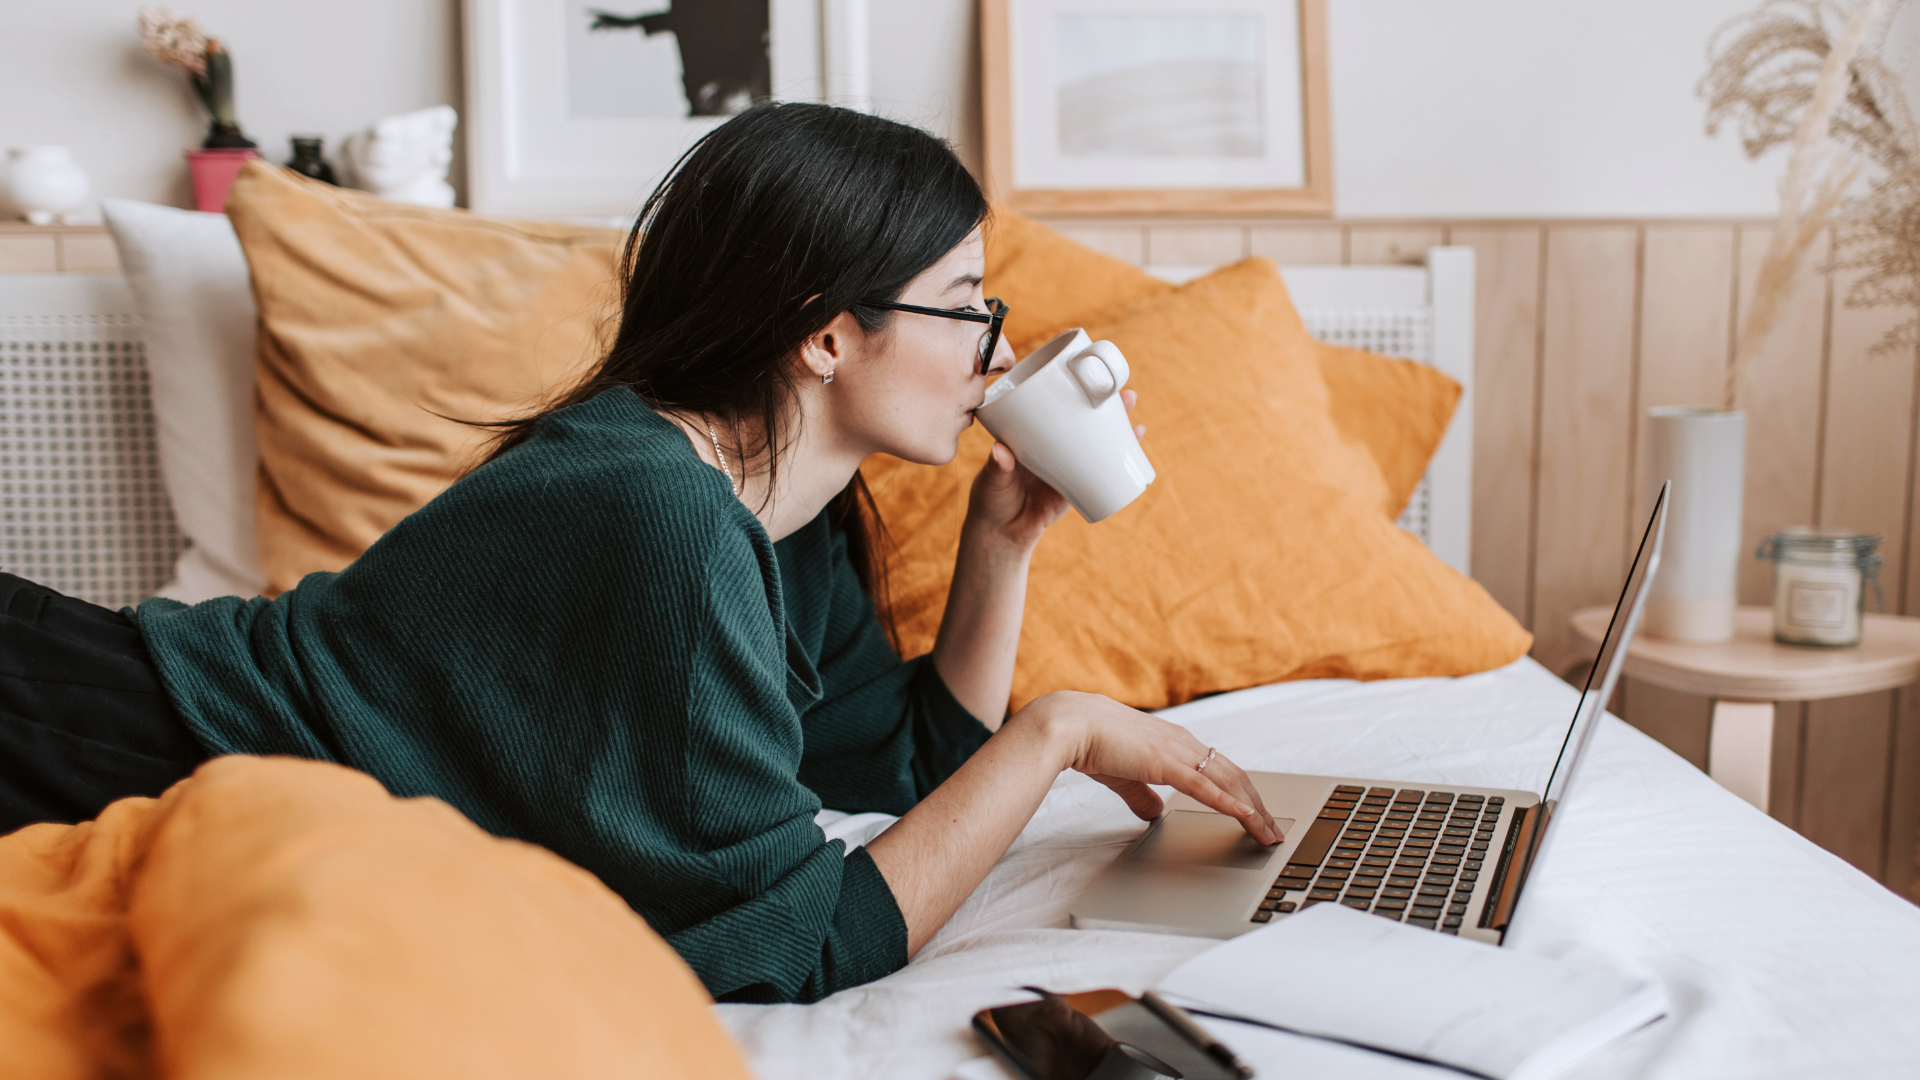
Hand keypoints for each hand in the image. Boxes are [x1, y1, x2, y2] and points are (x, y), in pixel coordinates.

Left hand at [966, 390, 1144, 549]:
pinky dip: (1119, 461)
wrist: (1002, 533)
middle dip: (1108, 407)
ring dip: (1119, 431)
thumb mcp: (991, 480)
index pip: (1056, 405)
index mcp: (1032, 434)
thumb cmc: (991, 499)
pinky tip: (1135, 452)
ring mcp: (1068, 464)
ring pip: (1097, 442)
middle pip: (1084, 419)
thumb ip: (997, 467)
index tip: (1093, 379)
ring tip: (1137, 424)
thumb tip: (1001, 451)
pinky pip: (1101, 471)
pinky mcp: (1076, 487)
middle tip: (1128, 397)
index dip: (1075, 391)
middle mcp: (1054, 444)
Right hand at [1018, 690, 1281, 844]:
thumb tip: (1155, 813)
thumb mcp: (1125, 775)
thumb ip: (1143, 794)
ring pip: (1228, 782)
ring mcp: (1178, 751)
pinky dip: (1229, 803)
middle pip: (1235, 776)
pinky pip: (1205, 787)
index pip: (1221, 769)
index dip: (1243, 793)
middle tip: (1274, 831)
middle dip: (1259, 806)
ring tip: (1268, 833)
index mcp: (1176, 743)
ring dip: (1253, 810)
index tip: (1257, 815)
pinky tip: (1246, 818)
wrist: (1071, 725)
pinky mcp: (1166, 763)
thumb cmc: (1093, 743)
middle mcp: (1184, 743)